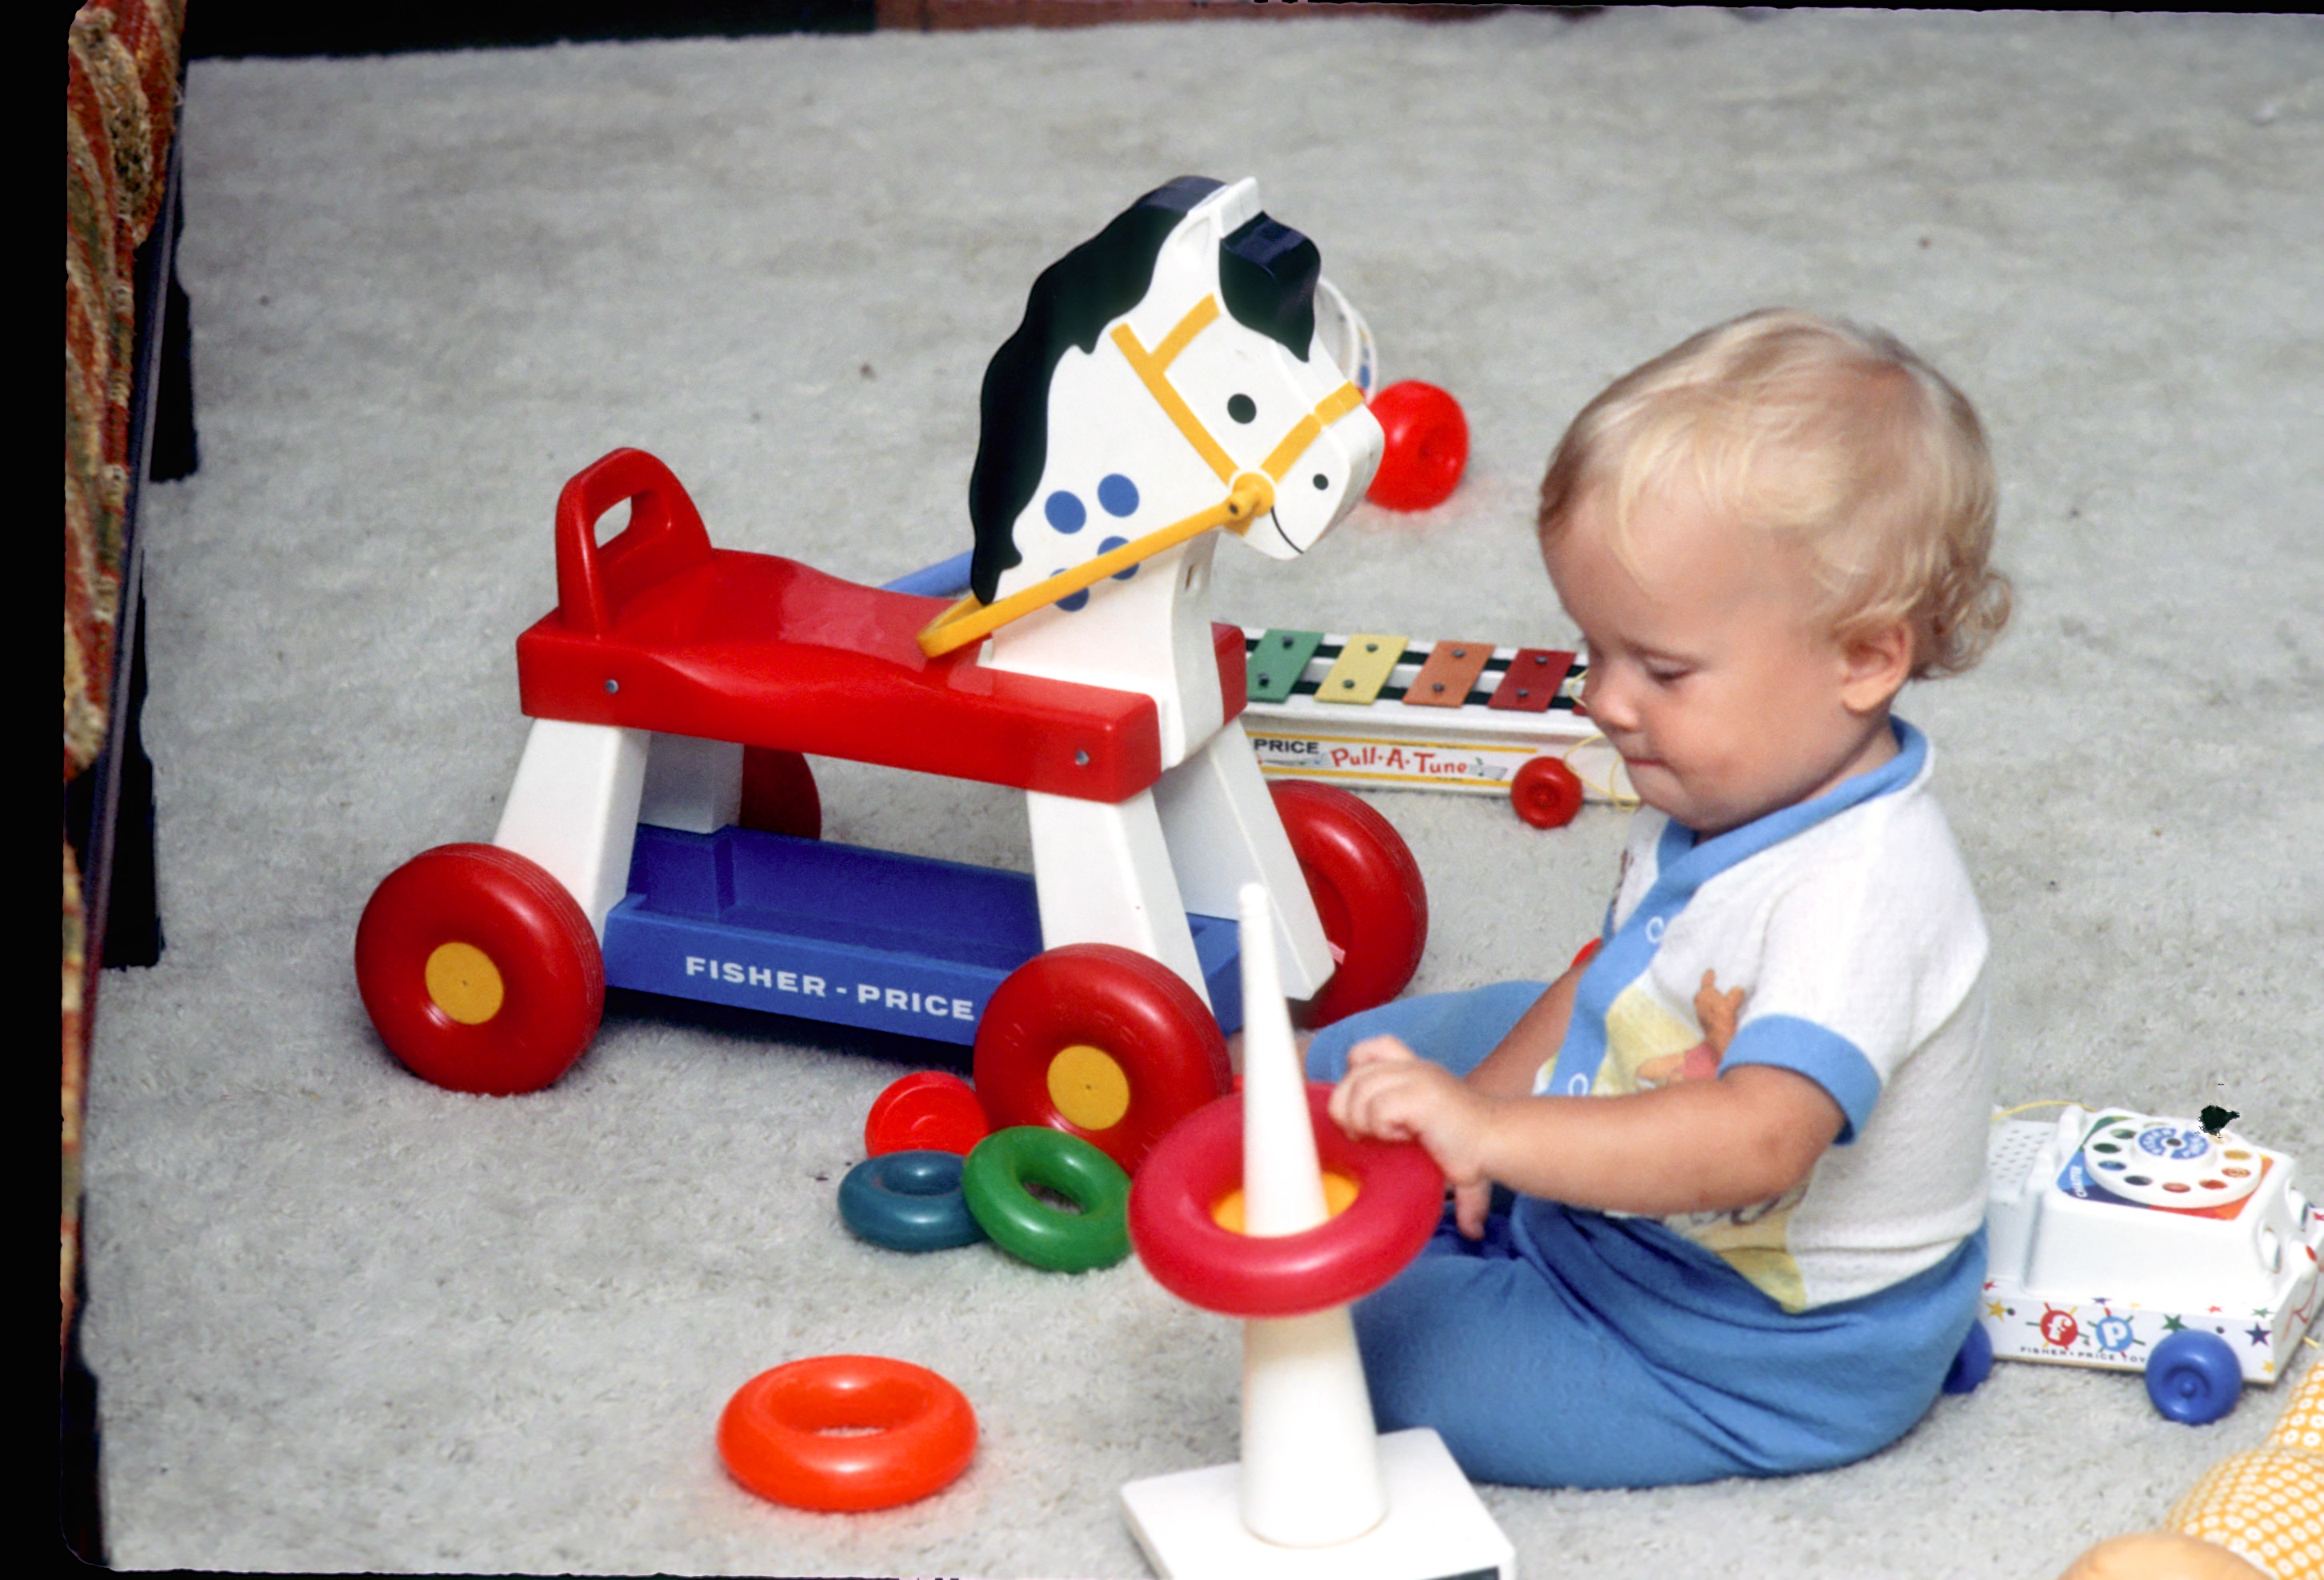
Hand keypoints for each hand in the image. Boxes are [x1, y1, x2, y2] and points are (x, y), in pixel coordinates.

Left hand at [1329, 1037, 1498, 1237]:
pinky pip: (1377, 1109)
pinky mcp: (1419, 1097)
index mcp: (1412, 1070)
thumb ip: (1426, 1151)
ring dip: (1365, 1122)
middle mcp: (1411, 1068)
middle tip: (1368, 1136)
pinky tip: (1405, 1139)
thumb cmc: (1472, 1147)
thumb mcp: (1435, 1135)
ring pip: (1359, 1092)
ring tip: (1393, 1139)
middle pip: (1352, 1076)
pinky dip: (1383, 1128)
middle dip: (1348, 1109)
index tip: (1365, 1110)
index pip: (1365, 1050)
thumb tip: (1469, 1228)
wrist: (1500, 1145)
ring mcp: (1415, 1078)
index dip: (1353, 1074)